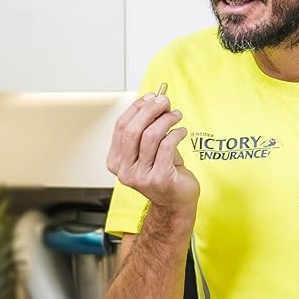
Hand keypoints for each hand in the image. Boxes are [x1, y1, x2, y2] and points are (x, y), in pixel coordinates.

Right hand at [106, 90, 199, 211]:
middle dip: (150, 110)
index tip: (151, 97)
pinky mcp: (160, 178)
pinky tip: (182, 131)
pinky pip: (166, 146)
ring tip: (176, 115)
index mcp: (116, 161)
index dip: (136, 108)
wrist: (176, 202)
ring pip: (151, 136)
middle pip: (133, 130)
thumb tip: (154, 100)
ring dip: (166, 120)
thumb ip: (148, 128)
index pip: (121, 127)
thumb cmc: (164, 173)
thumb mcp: (150, 150)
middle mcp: (125, 170)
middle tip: (164, 101)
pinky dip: (176, 133)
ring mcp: (141, 176)